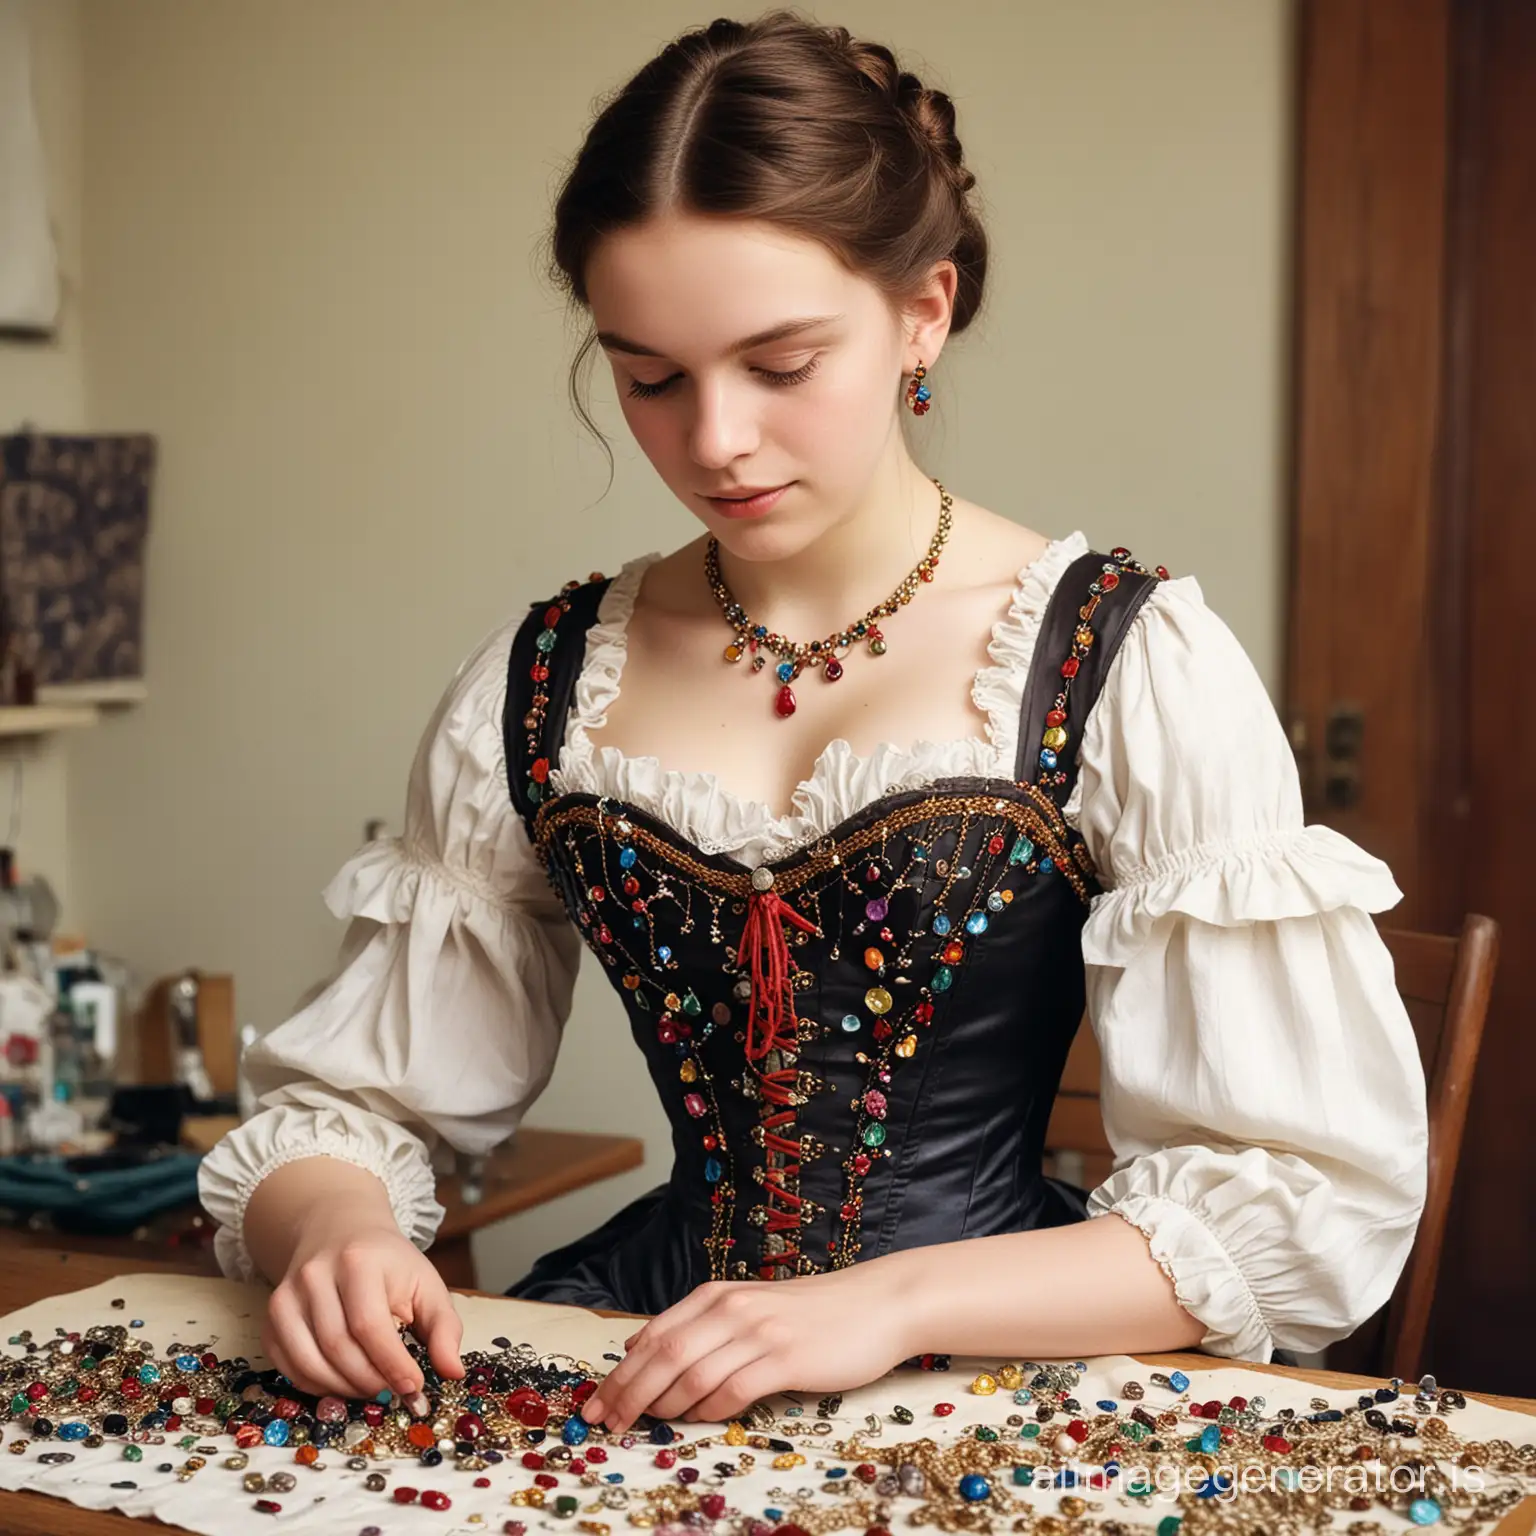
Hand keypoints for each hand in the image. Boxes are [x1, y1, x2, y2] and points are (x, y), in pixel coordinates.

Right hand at [260, 1212, 464, 1400]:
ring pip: (309, 1361)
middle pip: (338, 1346)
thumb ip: (444, 1327)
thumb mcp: (426, 1284)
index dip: (392, 1364)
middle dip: (369, 1380)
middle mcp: (315, 1275)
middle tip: (393, 1392)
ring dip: (343, 1388)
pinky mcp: (271, 1317)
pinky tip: (341, 1382)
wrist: (339, 1231)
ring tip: (371, 1388)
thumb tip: (453, 1371)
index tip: (414, 1388)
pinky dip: (315, 1385)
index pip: (370, 1324)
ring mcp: (286, 1296)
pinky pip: (288, 1366)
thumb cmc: (388, 1263)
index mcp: (359, 1261)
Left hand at [580, 1261, 916, 1433]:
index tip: (596, 1402)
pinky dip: (708, 1410)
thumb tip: (640, 1346)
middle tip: (605, 1422)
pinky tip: (700, 1419)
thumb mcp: (748, 1306)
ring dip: (664, 1405)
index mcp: (717, 1295)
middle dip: (628, 1391)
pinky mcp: (785, 1358)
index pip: (654, 1334)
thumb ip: (701, 1324)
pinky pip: (732, 1390)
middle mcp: (732, 1308)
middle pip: (663, 1354)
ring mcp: (759, 1332)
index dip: (620, 1371)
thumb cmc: (810, 1313)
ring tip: (650, 1424)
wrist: (874, 1304)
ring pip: (691, 1373)